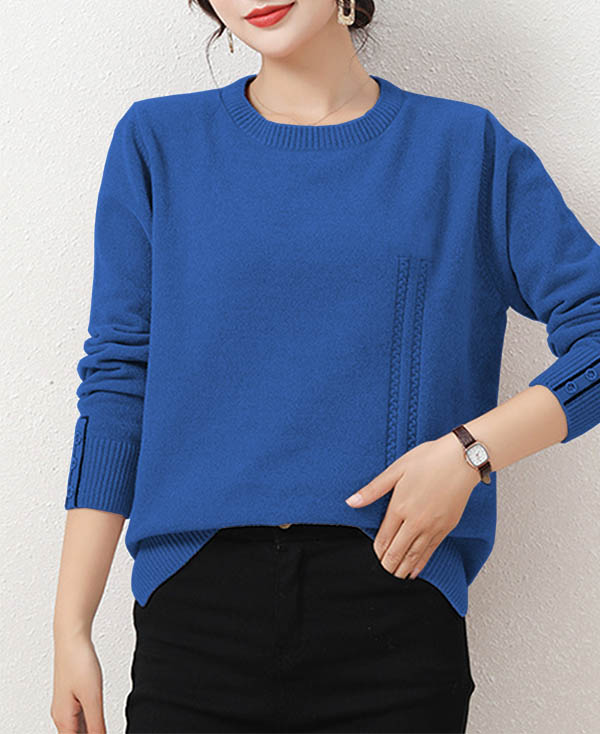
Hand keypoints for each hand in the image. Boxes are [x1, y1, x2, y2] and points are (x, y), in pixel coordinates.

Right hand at [51, 630, 105, 732]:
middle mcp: (61, 716)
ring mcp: (66, 706)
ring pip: (78, 729)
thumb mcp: (93, 697)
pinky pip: (80, 717)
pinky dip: (90, 722)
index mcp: (64, 721)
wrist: (72, 638)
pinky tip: (100, 721)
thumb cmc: (78, 662)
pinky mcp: (71, 697)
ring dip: (91, 731)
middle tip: (104, 728)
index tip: (102, 732)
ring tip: (103, 727)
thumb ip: (97, 724)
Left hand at [344, 432, 479, 579]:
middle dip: (388, 564)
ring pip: (414, 555)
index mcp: (400, 506)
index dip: (377, 550)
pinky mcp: (447, 527)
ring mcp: (432, 526)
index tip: (374, 556)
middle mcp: (415, 521)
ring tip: (396, 577)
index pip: (384, 538)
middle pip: (397, 551)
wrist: (462, 459)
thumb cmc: (429, 459)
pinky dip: (421, 563)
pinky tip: (416, 570)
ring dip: (403, 568)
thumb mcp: (396, 469)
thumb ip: (373, 489)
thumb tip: (351, 502)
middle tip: (383, 572)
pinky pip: (431, 550)